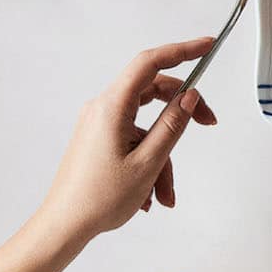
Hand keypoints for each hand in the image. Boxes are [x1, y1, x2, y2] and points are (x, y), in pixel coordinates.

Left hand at [38, 39, 218, 243]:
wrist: (63, 226)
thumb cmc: (100, 198)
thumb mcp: (148, 161)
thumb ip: (173, 124)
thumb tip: (190, 96)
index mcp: (112, 107)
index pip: (150, 64)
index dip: (181, 50)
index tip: (208, 46)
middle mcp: (103, 109)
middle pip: (153, 92)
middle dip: (182, 112)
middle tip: (209, 124)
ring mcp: (100, 124)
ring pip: (148, 124)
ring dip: (165, 155)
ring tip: (166, 193)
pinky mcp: (100, 139)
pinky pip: (136, 139)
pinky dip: (150, 161)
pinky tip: (150, 194)